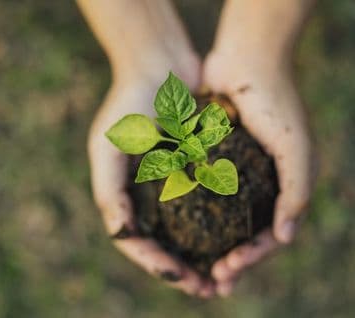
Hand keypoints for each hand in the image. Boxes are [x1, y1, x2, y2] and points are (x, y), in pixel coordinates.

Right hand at [87, 52, 215, 296]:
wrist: (161, 61)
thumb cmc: (130, 102)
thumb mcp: (110, 146)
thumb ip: (110, 191)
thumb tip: (122, 234)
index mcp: (126, 196)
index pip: (139, 244)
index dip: (160, 267)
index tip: (184, 279)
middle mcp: (151, 195)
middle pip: (169, 246)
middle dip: (188, 272)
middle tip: (212, 290)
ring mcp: (178, 184)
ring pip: (195, 232)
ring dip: (210, 256)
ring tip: (230, 274)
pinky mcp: (204, 169)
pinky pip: (216, 204)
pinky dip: (226, 225)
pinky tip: (244, 239)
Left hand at [201, 51, 314, 296]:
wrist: (248, 56)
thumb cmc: (277, 102)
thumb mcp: (296, 150)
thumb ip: (296, 193)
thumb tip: (286, 238)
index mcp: (290, 186)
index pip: (273, 236)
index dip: (252, 258)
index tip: (228, 270)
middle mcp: (268, 185)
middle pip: (249, 236)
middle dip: (233, 263)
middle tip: (212, 284)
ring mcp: (243, 175)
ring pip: (227, 223)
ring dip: (214, 248)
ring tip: (197, 270)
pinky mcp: (218, 161)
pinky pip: (208, 198)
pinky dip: (199, 218)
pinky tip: (181, 234)